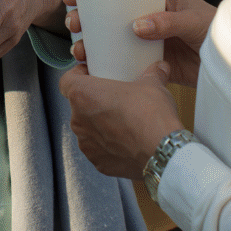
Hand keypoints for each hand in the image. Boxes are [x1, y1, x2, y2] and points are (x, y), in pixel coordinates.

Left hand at [59, 61, 182, 179]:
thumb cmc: (151, 114)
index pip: (66, 81)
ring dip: (99, 125)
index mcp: (82, 95)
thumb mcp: (152, 84)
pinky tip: (126, 142)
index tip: (93, 75)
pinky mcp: (98, 164)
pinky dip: (108, 146)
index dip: (78, 76)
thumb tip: (161, 66)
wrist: (164, 152)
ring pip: (88, 129)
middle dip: (93, 102)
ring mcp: (87, 145)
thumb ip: (152, 73)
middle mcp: (78, 121)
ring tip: (121, 122)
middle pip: (78, 106)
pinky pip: (99, 150)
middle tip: (113, 99)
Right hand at [64, 0, 214, 87]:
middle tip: (73, 25)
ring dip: (92, 42)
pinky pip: (124, 62)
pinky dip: (108, 64)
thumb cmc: (218, 30)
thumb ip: (167, 22)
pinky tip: (93, 69)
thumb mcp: (194, 20)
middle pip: (108, 14)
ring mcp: (147, 40)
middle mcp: (146, 16)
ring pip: (112, 39)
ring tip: (79, 50)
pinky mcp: (151, 63)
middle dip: (85, 18)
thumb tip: (135, 27)